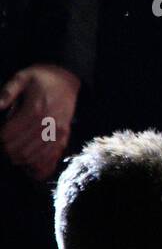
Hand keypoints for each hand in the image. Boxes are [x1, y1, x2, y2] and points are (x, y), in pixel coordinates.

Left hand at [0, 64, 80, 180]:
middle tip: (3, 148)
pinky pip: (53, 158)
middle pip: (21, 149)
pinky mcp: (64, 137)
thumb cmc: (42, 78)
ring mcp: (58, 132)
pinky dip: (41, 167)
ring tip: (12, 156)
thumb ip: (8, 92)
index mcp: (34, 110)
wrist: (67, 79)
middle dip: (7, 153)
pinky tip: (31, 171)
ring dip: (20, 161)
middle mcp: (48, 124)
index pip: (9, 135)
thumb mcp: (22, 77)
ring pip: (35, 157)